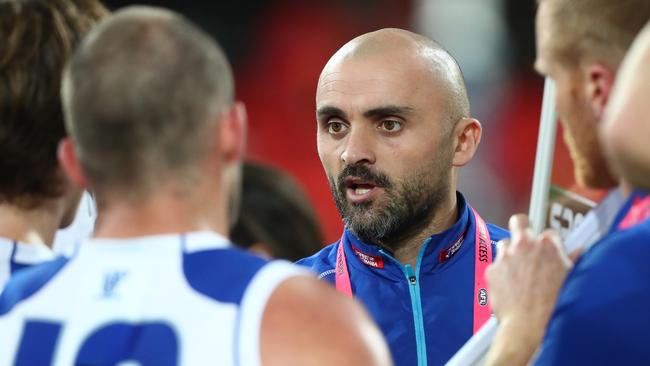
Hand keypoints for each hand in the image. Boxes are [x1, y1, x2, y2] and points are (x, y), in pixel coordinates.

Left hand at [484, 214, 572, 365]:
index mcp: (547, 245)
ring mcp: (506, 256)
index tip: (548, 250)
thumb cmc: (553, 305)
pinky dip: (502, 271)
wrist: (528, 326)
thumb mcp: (571, 279)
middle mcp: (524, 245)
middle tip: (526, 241)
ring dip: (511, 252)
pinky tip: (510, 284)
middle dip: (523, 229)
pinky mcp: (492, 269)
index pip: (548, 232)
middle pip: (519, 222)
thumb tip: (579, 251)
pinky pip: (496, 264)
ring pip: (505, 244)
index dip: (549, 242)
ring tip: (519, 269)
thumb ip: (573, 260)